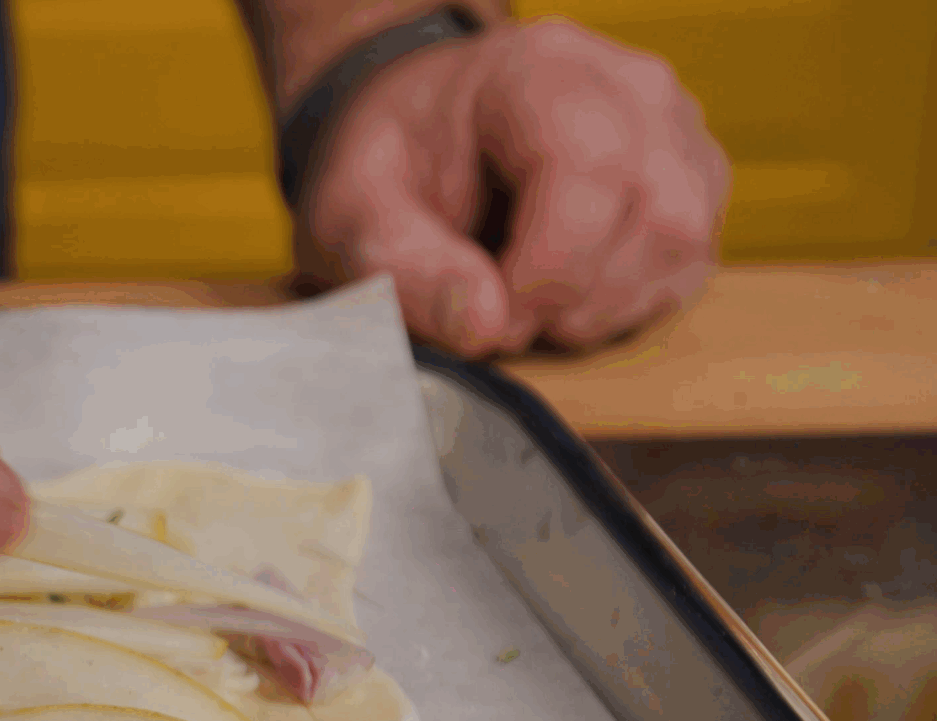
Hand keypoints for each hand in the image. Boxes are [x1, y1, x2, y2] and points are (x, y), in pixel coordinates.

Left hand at [292, 17, 729, 356]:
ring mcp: (672, 130)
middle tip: (504, 321)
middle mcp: (627, 87)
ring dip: (606, 306)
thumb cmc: (392, 160)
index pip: (590, 168)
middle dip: (577, 296)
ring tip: (531, 308)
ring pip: (684, 239)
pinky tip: (567, 299)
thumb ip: (399, 264)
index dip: (551, 269)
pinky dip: (629, 303)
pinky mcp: (691, 179)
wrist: (422, 128)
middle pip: (656, 210)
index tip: (494, 321)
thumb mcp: (352, 210)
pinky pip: (690, 260)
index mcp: (539, 69)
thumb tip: (480, 326)